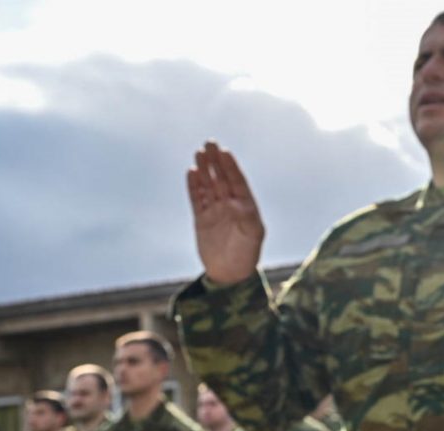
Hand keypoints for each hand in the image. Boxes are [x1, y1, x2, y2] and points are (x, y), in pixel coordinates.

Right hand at [187, 141, 265, 283]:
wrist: (230, 273)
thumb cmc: (247, 255)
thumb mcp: (253, 235)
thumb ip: (248, 217)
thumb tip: (239, 202)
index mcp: (246, 206)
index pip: (237, 181)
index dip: (231, 166)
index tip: (224, 152)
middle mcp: (231, 205)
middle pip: (221, 178)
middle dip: (216, 161)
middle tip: (209, 143)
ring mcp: (216, 211)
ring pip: (208, 186)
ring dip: (204, 170)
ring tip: (198, 153)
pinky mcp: (202, 219)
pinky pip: (197, 198)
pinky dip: (193, 186)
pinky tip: (191, 172)